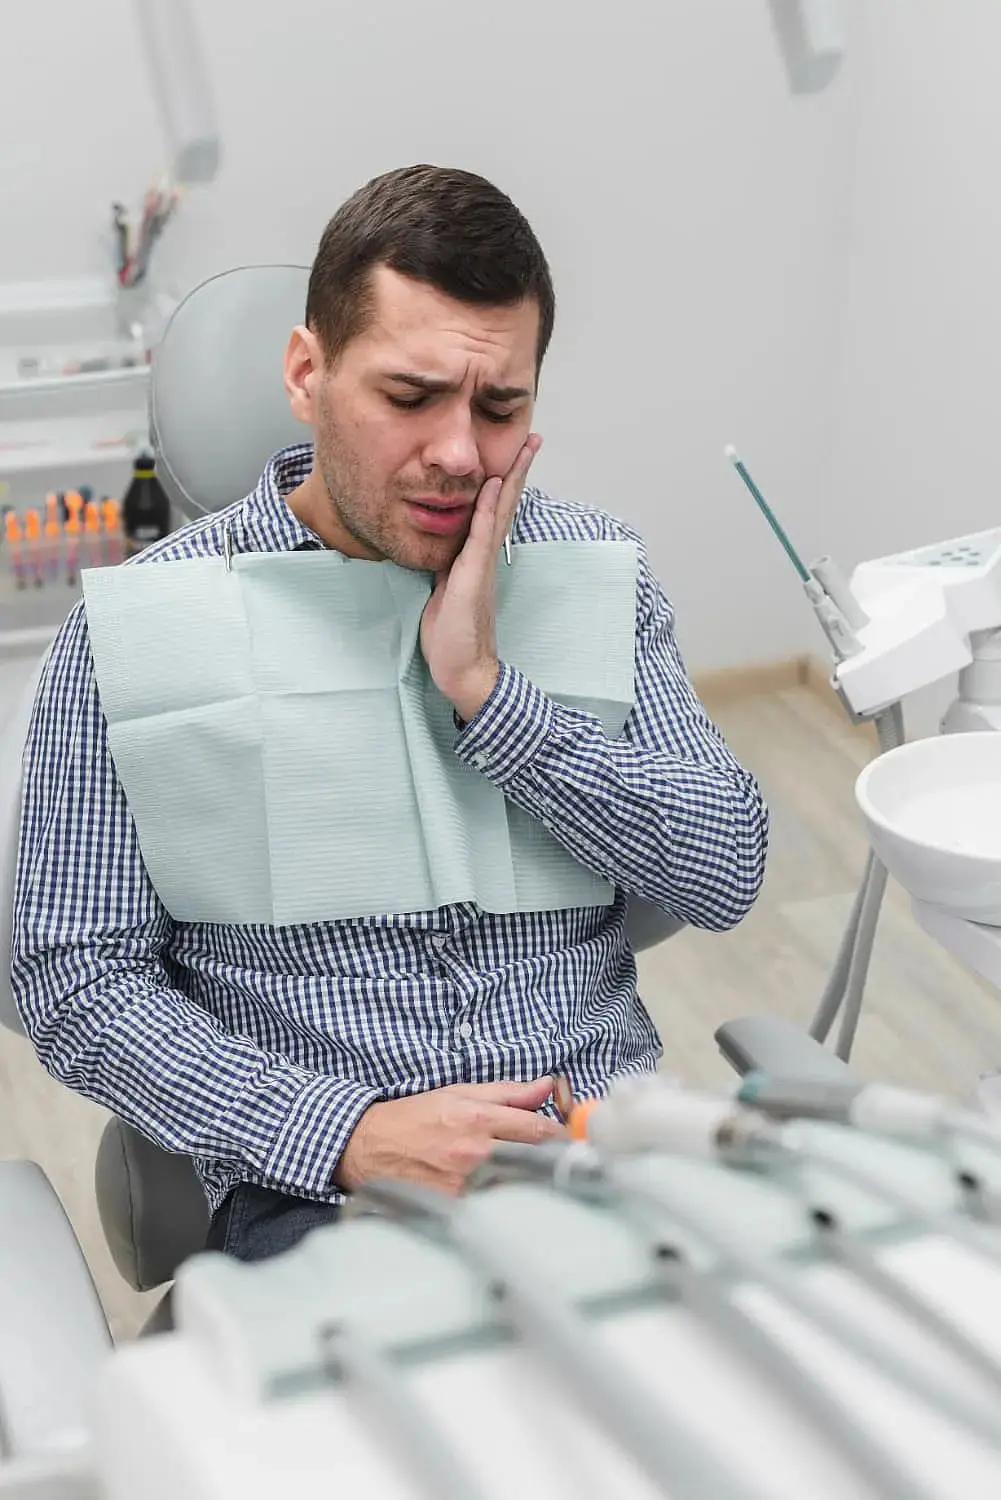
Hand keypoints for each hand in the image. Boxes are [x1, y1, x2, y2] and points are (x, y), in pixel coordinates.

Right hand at [334, 1077, 563, 1195]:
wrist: (367, 1146)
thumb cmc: (412, 1118)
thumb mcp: (458, 1093)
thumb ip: (506, 1093)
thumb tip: (545, 1086)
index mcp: (477, 1119)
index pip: (538, 1130)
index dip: (561, 1136)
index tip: (570, 1140)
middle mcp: (473, 1152)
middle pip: (533, 1162)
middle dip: (551, 1162)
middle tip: (562, 1163)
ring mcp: (463, 1184)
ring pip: (516, 1187)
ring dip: (531, 1184)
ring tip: (537, 1183)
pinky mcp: (452, 1207)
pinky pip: (491, 1207)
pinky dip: (505, 1203)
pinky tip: (508, 1200)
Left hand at [420, 435, 542, 721]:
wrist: (463, 671)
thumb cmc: (452, 638)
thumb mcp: (443, 592)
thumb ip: (446, 568)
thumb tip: (441, 550)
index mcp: (477, 559)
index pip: (493, 513)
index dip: (504, 484)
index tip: (514, 455)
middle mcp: (485, 558)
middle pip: (505, 506)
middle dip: (518, 471)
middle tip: (534, 440)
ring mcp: (482, 566)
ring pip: (499, 514)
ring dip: (512, 479)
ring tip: (525, 449)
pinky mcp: (473, 578)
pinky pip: (481, 537)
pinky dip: (488, 509)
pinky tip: (494, 485)